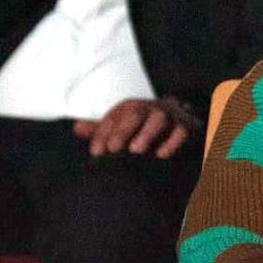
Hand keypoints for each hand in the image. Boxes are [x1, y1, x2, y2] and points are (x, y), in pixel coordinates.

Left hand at [72, 97, 199, 157]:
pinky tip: (162, 155)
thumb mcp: (121, 124)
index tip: (96, 152)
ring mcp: (169, 116)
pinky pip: (181, 130)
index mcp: (130, 108)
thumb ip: (100, 129)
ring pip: (159, 118)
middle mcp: (149, 108)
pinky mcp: (186, 126)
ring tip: (136, 149)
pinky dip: (172, 141)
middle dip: (123, 129)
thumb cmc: (143, 125)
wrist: (180, 118)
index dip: (103, 133)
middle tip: (114, 148)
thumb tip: (76, 128)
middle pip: (135, 113)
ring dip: (147, 132)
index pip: (114, 117)